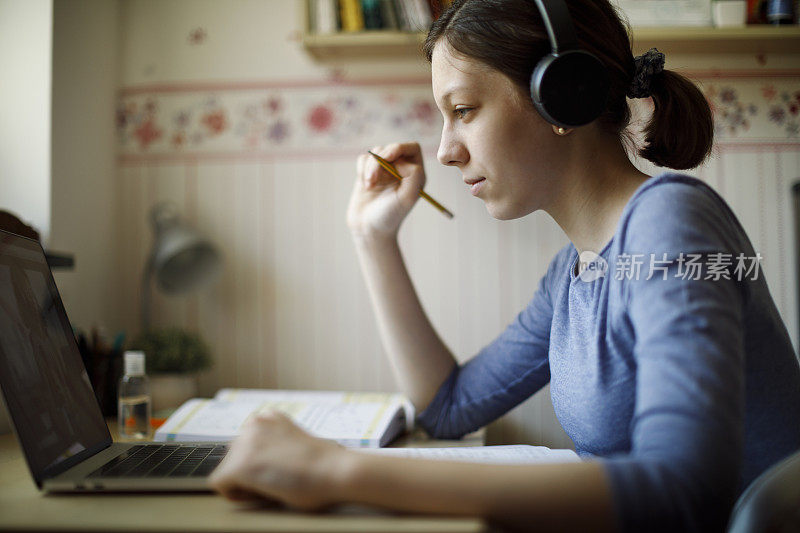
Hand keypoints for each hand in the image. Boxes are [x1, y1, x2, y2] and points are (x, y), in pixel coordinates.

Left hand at [208, 410, 352, 510]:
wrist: (334, 471)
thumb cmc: (324, 464)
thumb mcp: (295, 441)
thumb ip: (274, 443)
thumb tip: (260, 459)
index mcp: (269, 417)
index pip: (247, 444)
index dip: (260, 461)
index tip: (279, 469)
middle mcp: (253, 424)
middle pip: (234, 456)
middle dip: (249, 470)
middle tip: (277, 479)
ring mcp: (244, 444)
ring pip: (227, 471)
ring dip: (245, 482)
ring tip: (274, 485)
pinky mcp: (238, 466)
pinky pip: (220, 485)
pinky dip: (238, 494)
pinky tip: (263, 492)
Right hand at [347, 142, 426, 240]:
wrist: (369, 229)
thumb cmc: (391, 215)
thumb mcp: (407, 197)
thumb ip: (413, 175)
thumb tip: (400, 161)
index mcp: (415, 174)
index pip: (411, 148)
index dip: (398, 149)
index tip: (387, 157)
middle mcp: (401, 169)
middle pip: (391, 148)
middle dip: (379, 161)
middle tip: (372, 179)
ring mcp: (384, 170)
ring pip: (376, 152)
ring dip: (370, 168)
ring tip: (369, 186)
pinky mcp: (368, 172)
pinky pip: (363, 159)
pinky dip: (362, 170)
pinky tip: (365, 186)